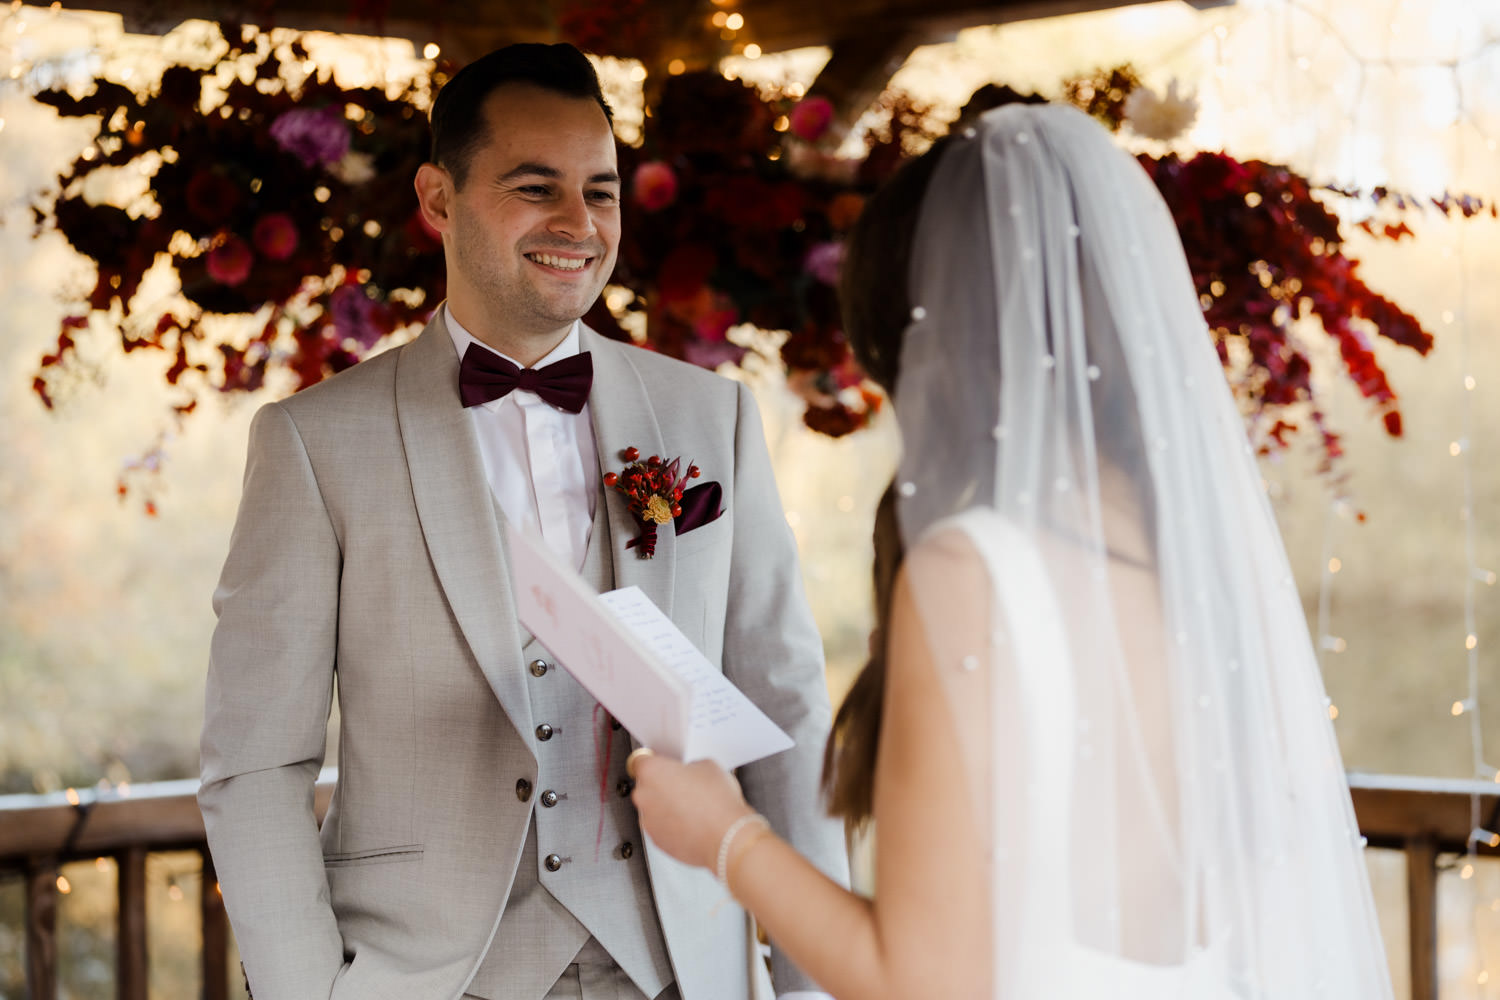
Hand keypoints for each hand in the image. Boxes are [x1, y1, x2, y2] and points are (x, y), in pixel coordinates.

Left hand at [630, 752, 753, 870]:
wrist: (727, 838)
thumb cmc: (717, 803)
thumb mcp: (708, 766)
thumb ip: (689, 766)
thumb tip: (689, 773)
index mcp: (652, 771)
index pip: (640, 760)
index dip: (656, 761)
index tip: (664, 764)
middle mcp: (644, 796)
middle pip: (647, 785)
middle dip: (664, 785)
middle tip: (686, 786)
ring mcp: (648, 821)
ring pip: (654, 808)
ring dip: (668, 806)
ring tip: (694, 807)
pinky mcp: (657, 841)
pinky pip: (661, 827)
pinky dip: (673, 825)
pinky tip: (693, 822)